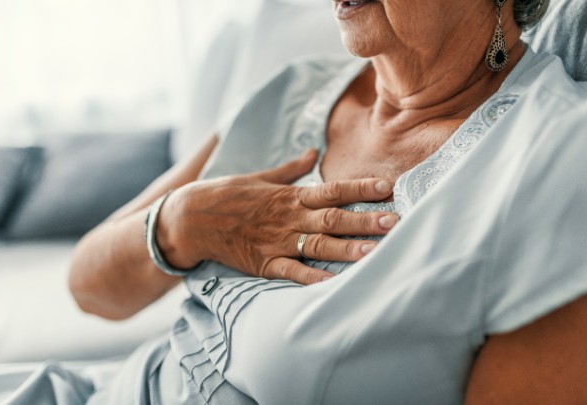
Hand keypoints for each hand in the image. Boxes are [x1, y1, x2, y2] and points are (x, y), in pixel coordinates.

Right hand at [157, 149, 397, 284]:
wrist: (192, 217)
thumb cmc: (228, 194)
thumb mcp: (261, 177)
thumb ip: (291, 168)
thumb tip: (313, 152)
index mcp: (290, 196)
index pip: (332, 190)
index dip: (360, 189)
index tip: (387, 188)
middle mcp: (288, 218)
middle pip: (333, 219)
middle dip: (364, 220)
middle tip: (394, 222)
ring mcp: (277, 242)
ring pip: (318, 246)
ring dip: (347, 249)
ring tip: (374, 252)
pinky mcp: (264, 263)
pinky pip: (292, 272)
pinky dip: (312, 278)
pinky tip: (334, 283)